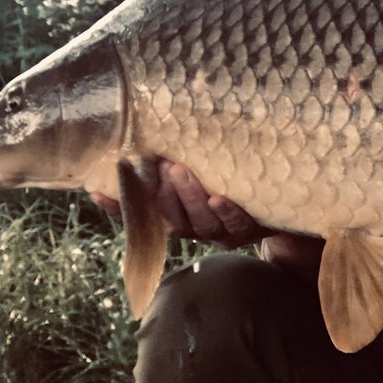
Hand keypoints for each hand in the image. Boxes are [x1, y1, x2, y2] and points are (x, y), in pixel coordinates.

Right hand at [89, 161, 272, 249]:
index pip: (144, 215)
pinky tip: (219, 198)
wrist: (278, 199)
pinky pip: (238, 223)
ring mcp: (224, 230)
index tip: (103, 188)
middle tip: (159, 167)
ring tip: (179, 171)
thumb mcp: (194, 173)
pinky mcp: (251, 228)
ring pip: (202, 223)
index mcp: (178, 217)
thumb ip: (162, 166)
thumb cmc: (226, 181)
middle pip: (174, 219)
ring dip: (189, 197)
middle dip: (163, 194)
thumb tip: (120, 152)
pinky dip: (227, 212)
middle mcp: (197, 228)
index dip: (123, 207)